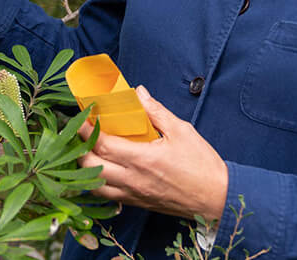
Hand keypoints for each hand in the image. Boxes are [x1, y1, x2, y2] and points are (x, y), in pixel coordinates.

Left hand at [77, 85, 227, 222]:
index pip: (102, 145)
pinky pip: (108, 196)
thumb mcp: (181, 131)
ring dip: (86, 168)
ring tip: (87, 152)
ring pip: (95, 186)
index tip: (81, 118)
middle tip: (81, 133)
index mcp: (142, 160)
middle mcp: (133, 180)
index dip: (86, 130)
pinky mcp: (137, 203)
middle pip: (91, 167)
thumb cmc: (202, 165)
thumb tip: (139, 93)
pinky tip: (102, 171)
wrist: (216, 198)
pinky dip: (98, 183)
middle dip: (80, 149)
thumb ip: (156, 111)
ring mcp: (133, 195)